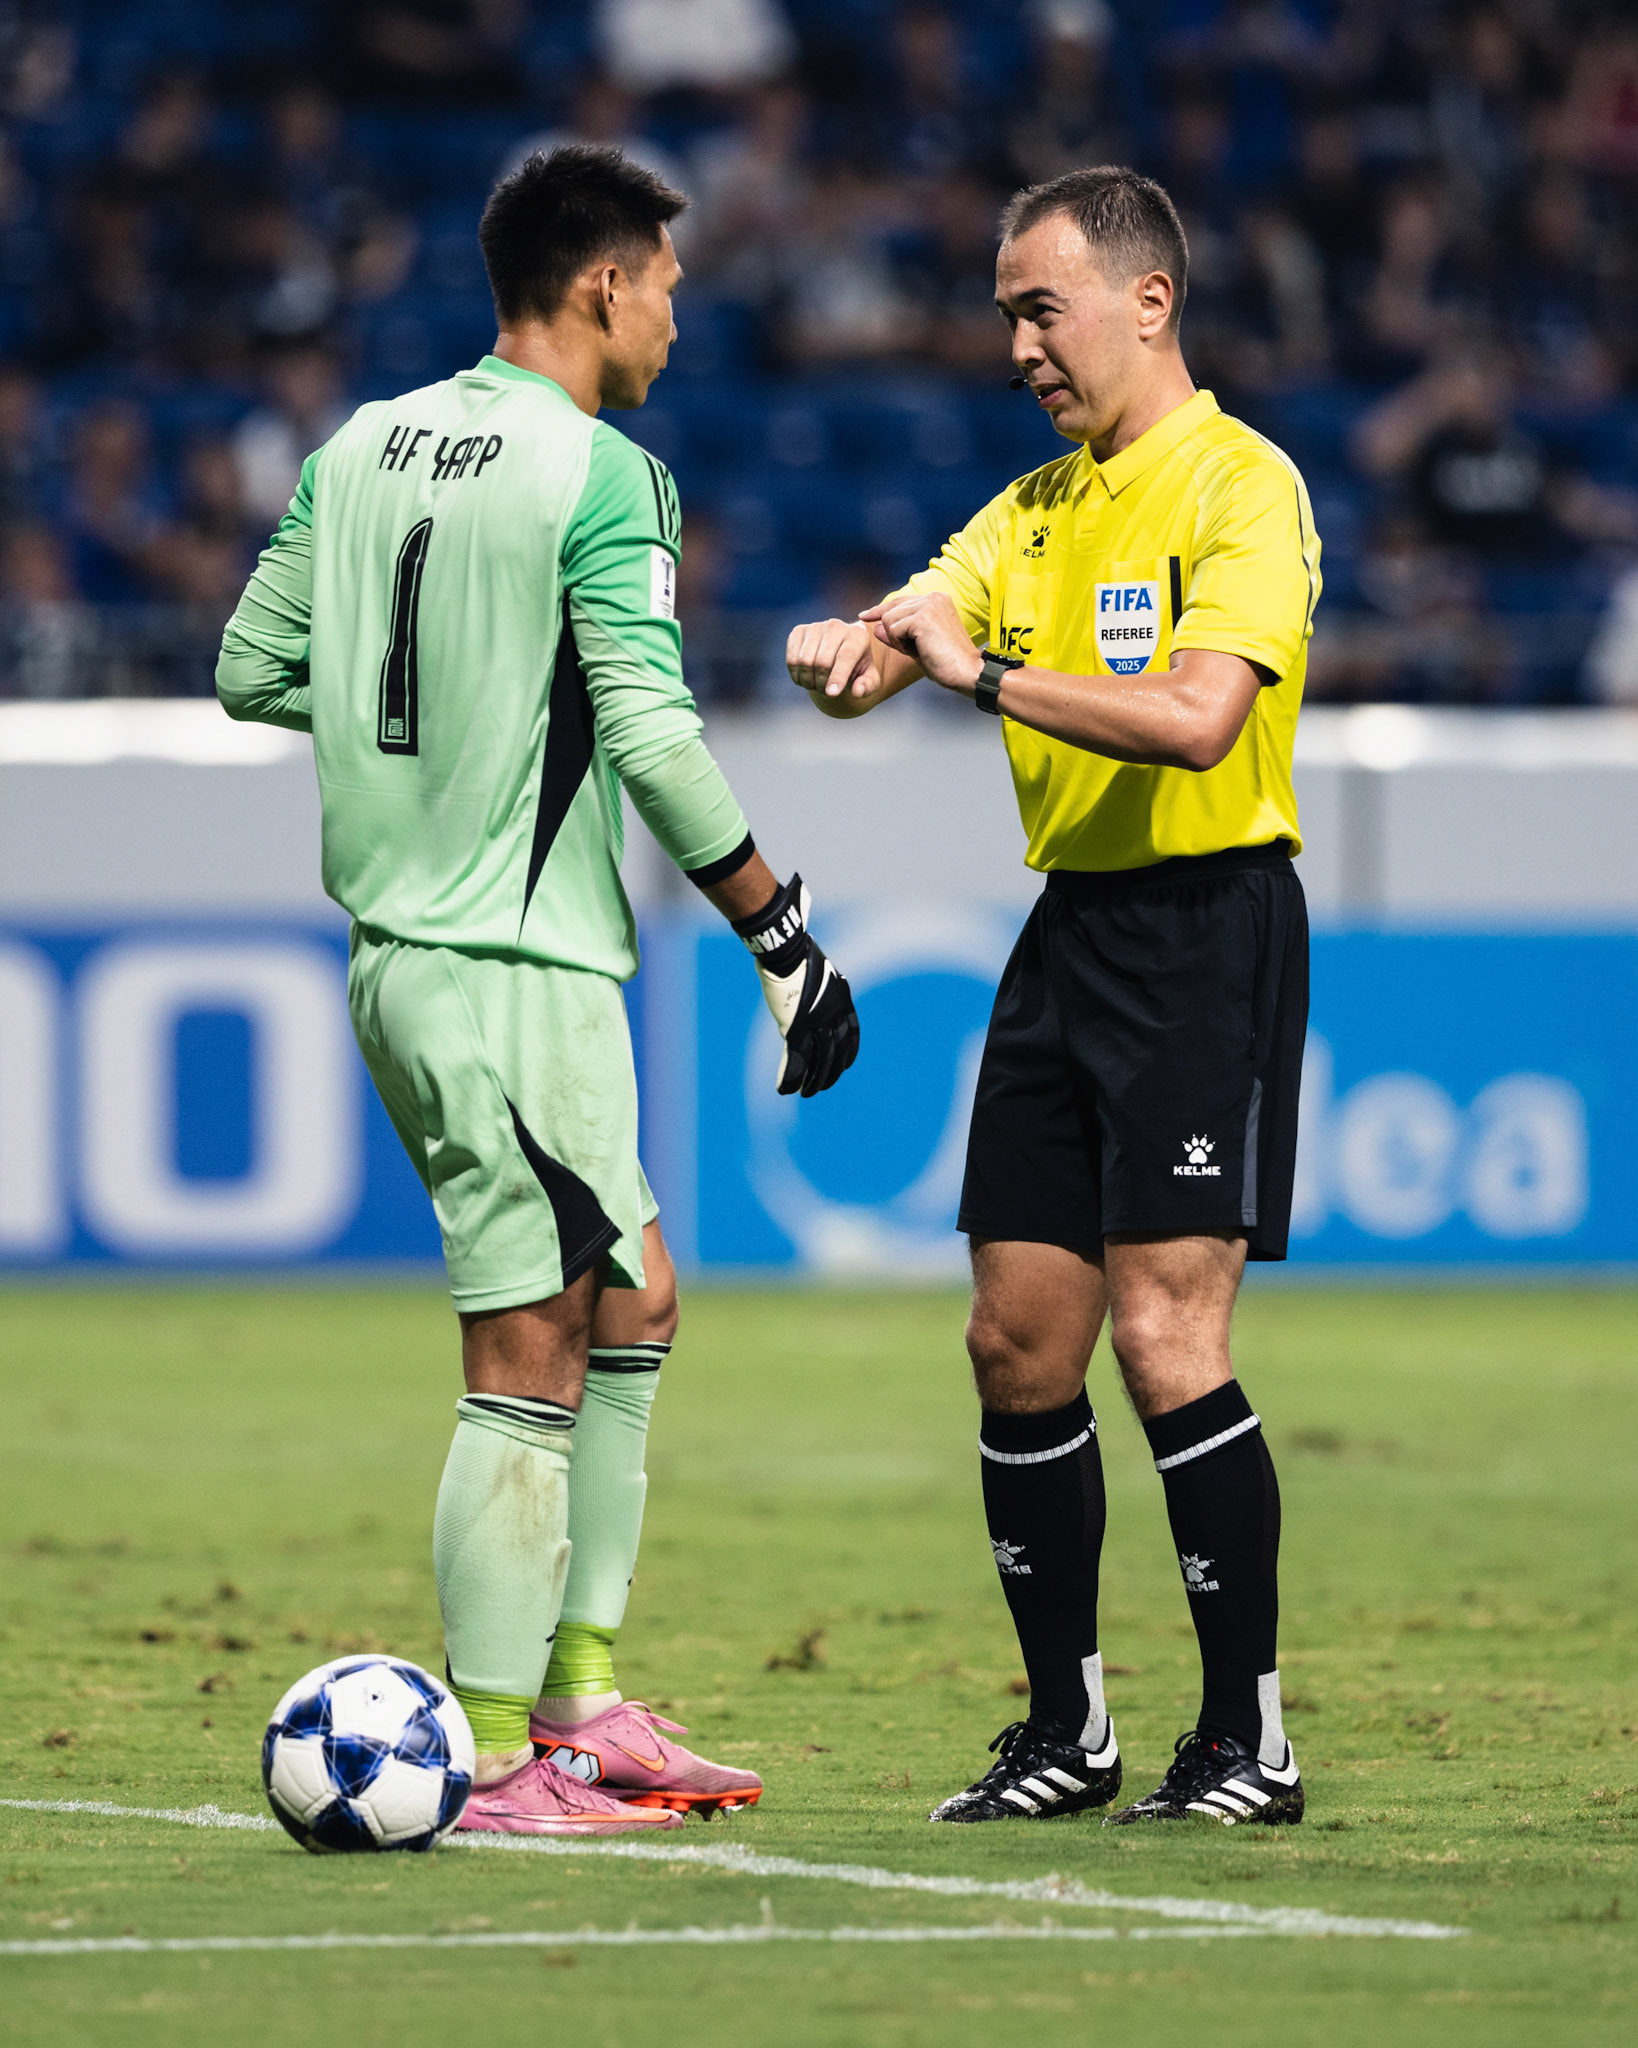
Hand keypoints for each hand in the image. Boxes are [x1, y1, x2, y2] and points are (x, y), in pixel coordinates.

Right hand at [731, 874, 859, 1097]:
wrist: (786, 946)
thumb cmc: (796, 950)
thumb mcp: (814, 968)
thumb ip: (815, 983)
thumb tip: (808, 974)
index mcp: (842, 1000)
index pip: (852, 1033)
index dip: (848, 1053)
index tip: (844, 1066)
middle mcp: (833, 1014)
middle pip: (835, 1052)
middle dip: (829, 1074)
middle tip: (820, 1089)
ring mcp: (815, 1022)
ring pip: (818, 1061)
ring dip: (811, 1081)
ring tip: (805, 1094)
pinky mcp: (796, 1027)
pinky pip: (795, 1061)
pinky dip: (790, 1078)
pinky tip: (784, 1090)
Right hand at [786, 616, 878, 700]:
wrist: (839, 653)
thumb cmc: (856, 669)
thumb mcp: (868, 680)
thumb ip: (867, 686)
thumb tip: (857, 691)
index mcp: (858, 635)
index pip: (845, 656)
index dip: (837, 677)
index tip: (832, 694)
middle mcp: (836, 626)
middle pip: (823, 661)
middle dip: (822, 683)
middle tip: (826, 692)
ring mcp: (815, 626)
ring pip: (805, 661)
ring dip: (808, 681)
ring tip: (816, 686)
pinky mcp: (798, 631)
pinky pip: (792, 659)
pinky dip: (796, 675)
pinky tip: (805, 678)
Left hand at [861, 593, 983, 694]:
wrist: (967, 672)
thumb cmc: (946, 662)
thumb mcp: (917, 645)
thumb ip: (897, 634)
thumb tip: (876, 628)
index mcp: (936, 599)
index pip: (899, 601)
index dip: (880, 610)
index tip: (864, 615)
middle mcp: (933, 597)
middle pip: (890, 611)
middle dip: (894, 635)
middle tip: (914, 650)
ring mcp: (928, 605)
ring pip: (889, 620)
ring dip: (897, 641)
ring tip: (919, 650)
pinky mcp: (923, 618)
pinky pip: (893, 630)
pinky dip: (900, 645)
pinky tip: (919, 650)